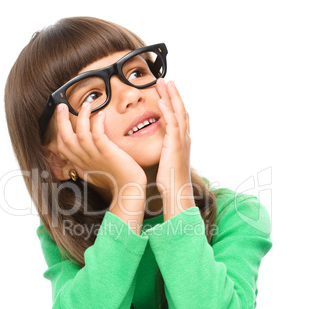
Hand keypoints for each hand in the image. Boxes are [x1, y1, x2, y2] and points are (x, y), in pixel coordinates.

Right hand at [55, 102, 146, 193]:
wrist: (129, 190)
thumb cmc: (115, 182)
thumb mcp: (95, 174)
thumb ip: (86, 167)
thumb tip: (79, 163)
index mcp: (81, 163)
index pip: (62, 147)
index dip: (59, 131)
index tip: (62, 118)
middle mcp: (85, 159)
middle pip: (65, 138)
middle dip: (61, 120)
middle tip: (62, 106)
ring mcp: (95, 156)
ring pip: (80, 133)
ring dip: (81, 116)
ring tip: (85, 105)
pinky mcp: (107, 153)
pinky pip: (97, 134)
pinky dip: (97, 122)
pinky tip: (101, 114)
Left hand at [156, 79, 191, 195]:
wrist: (177, 190)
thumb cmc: (171, 179)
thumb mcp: (168, 161)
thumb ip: (166, 150)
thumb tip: (160, 148)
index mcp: (182, 140)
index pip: (179, 116)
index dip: (174, 102)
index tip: (167, 91)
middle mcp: (185, 137)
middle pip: (181, 109)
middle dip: (174, 94)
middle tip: (166, 80)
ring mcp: (182, 140)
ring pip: (178, 112)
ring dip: (171, 96)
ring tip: (164, 82)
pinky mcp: (175, 144)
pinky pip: (172, 123)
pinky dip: (167, 110)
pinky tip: (160, 100)